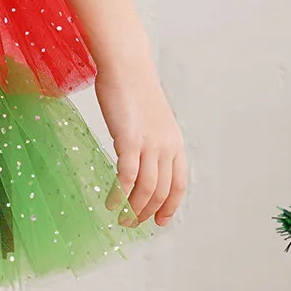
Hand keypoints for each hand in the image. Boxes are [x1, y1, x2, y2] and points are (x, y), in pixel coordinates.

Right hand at [94, 63, 186, 225]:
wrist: (127, 66)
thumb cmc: (133, 89)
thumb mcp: (151, 120)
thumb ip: (150, 141)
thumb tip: (139, 160)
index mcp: (175, 142)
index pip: (179, 183)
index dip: (170, 206)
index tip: (160, 221)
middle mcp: (167, 146)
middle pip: (162, 191)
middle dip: (148, 213)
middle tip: (133, 224)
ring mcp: (149, 144)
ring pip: (146, 188)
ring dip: (133, 209)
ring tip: (121, 219)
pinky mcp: (129, 140)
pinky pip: (126, 177)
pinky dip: (119, 195)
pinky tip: (111, 204)